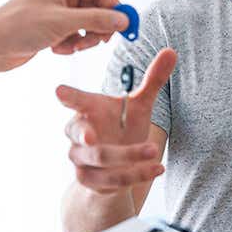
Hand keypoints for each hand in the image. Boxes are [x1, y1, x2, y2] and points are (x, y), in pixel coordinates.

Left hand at [0, 0, 130, 71]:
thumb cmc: (18, 26)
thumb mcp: (64, 22)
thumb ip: (97, 20)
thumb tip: (123, 19)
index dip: (115, 8)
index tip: (126, 25)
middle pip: (95, 9)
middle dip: (97, 28)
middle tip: (99, 42)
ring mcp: (54, 11)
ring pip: (85, 25)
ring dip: (83, 39)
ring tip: (71, 46)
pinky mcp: (50, 28)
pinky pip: (73, 35)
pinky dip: (70, 45)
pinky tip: (57, 49)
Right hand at [57, 48, 176, 193]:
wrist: (116, 168)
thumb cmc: (123, 128)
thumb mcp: (139, 105)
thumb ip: (153, 80)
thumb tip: (172, 51)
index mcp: (88, 110)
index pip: (74, 101)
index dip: (67, 96)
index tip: (59, 91)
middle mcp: (79, 135)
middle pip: (80, 134)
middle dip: (86, 136)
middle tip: (92, 136)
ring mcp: (81, 159)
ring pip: (101, 158)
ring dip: (128, 156)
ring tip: (154, 151)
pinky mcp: (90, 181)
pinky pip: (112, 180)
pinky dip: (137, 174)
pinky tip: (157, 168)